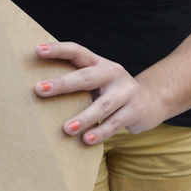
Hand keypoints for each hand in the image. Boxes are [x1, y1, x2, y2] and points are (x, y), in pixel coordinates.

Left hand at [35, 42, 167, 143]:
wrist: (154, 101)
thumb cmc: (114, 93)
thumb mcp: (100, 82)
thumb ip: (80, 83)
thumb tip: (42, 92)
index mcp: (101, 64)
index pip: (78, 51)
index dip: (58, 50)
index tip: (36, 51)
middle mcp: (114, 74)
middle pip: (86, 77)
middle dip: (62, 84)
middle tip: (39, 90)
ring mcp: (127, 92)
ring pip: (102, 105)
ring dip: (83, 118)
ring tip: (67, 129)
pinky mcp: (135, 111)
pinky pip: (114, 123)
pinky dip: (100, 132)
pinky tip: (87, 140)